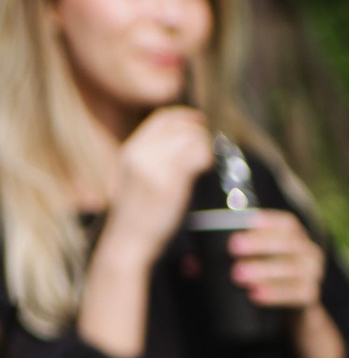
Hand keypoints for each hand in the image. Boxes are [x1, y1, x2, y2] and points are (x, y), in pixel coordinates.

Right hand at [96, 107, 214, 265]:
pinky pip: (197, 156)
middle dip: (200, 132)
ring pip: (191, 138)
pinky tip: (207, 169)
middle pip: (179, 126)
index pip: (160, 119)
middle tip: (211, 146)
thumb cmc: (137, 216)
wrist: (128, 241)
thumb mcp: (135, 179)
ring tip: (208, 161)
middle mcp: (140, 153)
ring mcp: (154, 166)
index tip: (200, 121)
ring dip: (206, 146)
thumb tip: (178, 147)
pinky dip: (207, 158)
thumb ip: (151, 160)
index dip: (184, 116)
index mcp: (130, 150)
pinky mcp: (170, 181)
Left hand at [229, 209, 326, 311]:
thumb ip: (227, 256)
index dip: (269, 221)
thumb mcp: (254, 261)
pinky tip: (256, 295)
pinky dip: (275, 294)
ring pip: (291, 268)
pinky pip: (296, 293)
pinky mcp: (311, 295)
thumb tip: (194, 261)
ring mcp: (313, 274)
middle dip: (260, 243)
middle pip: (288, 243)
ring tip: (238, 275)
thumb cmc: (267, 277)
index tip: (247, 222)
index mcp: (296, 238)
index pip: (287, 224)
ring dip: (263, 270)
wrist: (292, 312)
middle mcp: (309, 252)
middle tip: (233, 248)